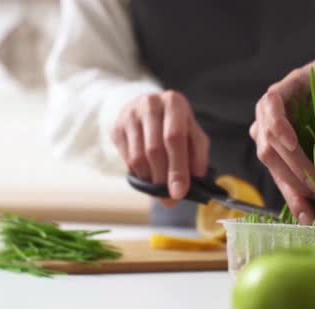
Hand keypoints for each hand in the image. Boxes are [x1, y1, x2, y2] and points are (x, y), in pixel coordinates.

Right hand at [111, 90, 209, 206]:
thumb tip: (195, 183)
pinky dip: (139, 174)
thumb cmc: (176, 124)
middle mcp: (150, 104)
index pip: (175, 138)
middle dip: (162, 179)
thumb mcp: (192, 134)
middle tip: (169, 200)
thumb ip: (198, 156)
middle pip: (154, 149)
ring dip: (150, 180)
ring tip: (159, 189)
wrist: (148, 109)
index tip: (179, 193)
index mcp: (174, 102)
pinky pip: (127, 160)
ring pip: (138, 158)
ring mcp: (130, 115)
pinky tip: (148, 176)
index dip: (177, 168)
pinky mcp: (117, 127)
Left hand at [250, 48, 314, 224]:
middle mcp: (265, 129)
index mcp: (273, 147)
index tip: (308, 217)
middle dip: (293, 182)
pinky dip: (279, 127)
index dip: (292, 197)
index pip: (278, 175)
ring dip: (292, 162)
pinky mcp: (280, 88)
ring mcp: (269, 110)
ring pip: (268, 141)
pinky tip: (292, 142)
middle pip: (270, 160)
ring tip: (314, 177)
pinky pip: (272, 109)